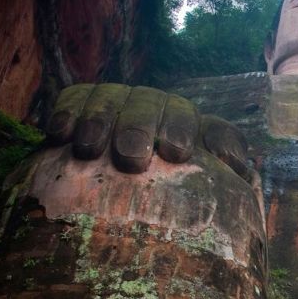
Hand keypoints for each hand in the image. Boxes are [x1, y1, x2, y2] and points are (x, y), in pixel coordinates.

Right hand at [45, 83, 251, 180]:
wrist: (117, 202)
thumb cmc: (170, 199)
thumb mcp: (203, 189)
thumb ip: (224, 177)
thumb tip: (238, 168)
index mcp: (184, 123)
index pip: (188, 116)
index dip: (182, 128)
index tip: (175, 153)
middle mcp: (152, 106)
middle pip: (148, 104)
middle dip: (139, 126)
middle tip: (132, 158)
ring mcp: (118, 102)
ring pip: (110, 98)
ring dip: (100, 120)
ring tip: (90, 150)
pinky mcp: (82, 104)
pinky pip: (75, 97)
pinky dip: (67, 112)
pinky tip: (59, 135)